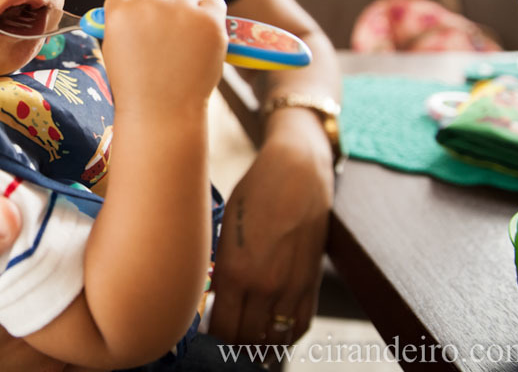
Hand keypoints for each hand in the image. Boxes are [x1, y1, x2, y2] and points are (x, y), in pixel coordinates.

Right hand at [101, 0, 227, 114]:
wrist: (162, 114)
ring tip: (187, 44)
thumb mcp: (115, 52)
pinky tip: (205, 38)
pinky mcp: (208, 19)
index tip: (144, 23)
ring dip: (189, 11)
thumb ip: (123, 25)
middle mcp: (147, 5)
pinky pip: (214, 2)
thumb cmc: (136, 89)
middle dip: (163, 9)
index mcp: (119, 11)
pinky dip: (212, 16)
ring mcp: (180, 10)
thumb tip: (134, 7)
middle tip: (168, 40)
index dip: (137, 7)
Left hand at [207, 108, 334, 345]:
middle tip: (223, 333)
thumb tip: (212, 299)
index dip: (211, 335)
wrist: (297, 173)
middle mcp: (266, 286)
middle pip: (246, 340)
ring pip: (274, 339)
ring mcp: (292, 288)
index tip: (205, 328)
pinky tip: (272, 333)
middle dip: (232, 342)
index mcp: (236, 272)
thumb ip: (219, 267)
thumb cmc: (254, 194)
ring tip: (245, 337)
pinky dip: (286, 337)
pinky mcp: (312, 284)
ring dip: (259, 343)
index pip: (222, 329)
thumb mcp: (224, 227)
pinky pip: (300, 327)